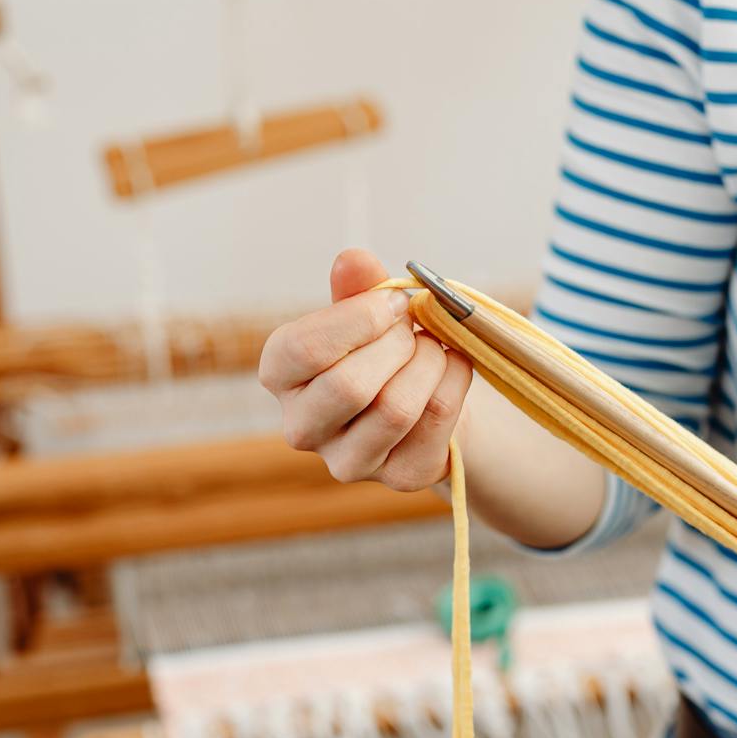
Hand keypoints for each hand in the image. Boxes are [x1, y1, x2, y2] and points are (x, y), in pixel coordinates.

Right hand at [260, 249, 473, 489]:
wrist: (427, 401)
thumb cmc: (384, 350)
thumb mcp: (367, 313)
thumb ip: (357, 286)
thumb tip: (353, 260)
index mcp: (281, 376)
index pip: (303, 350)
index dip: (359, 318)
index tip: (395, 302)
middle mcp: (302, 428)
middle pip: (349, 386)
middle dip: (397, 344)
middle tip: (414, 328)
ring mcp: (348, 462)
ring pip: (396, 408)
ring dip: (429, 362)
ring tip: (433, 348)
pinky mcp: (397, 477)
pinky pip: (435, 421)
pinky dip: (455, 381)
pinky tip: (453, 368)